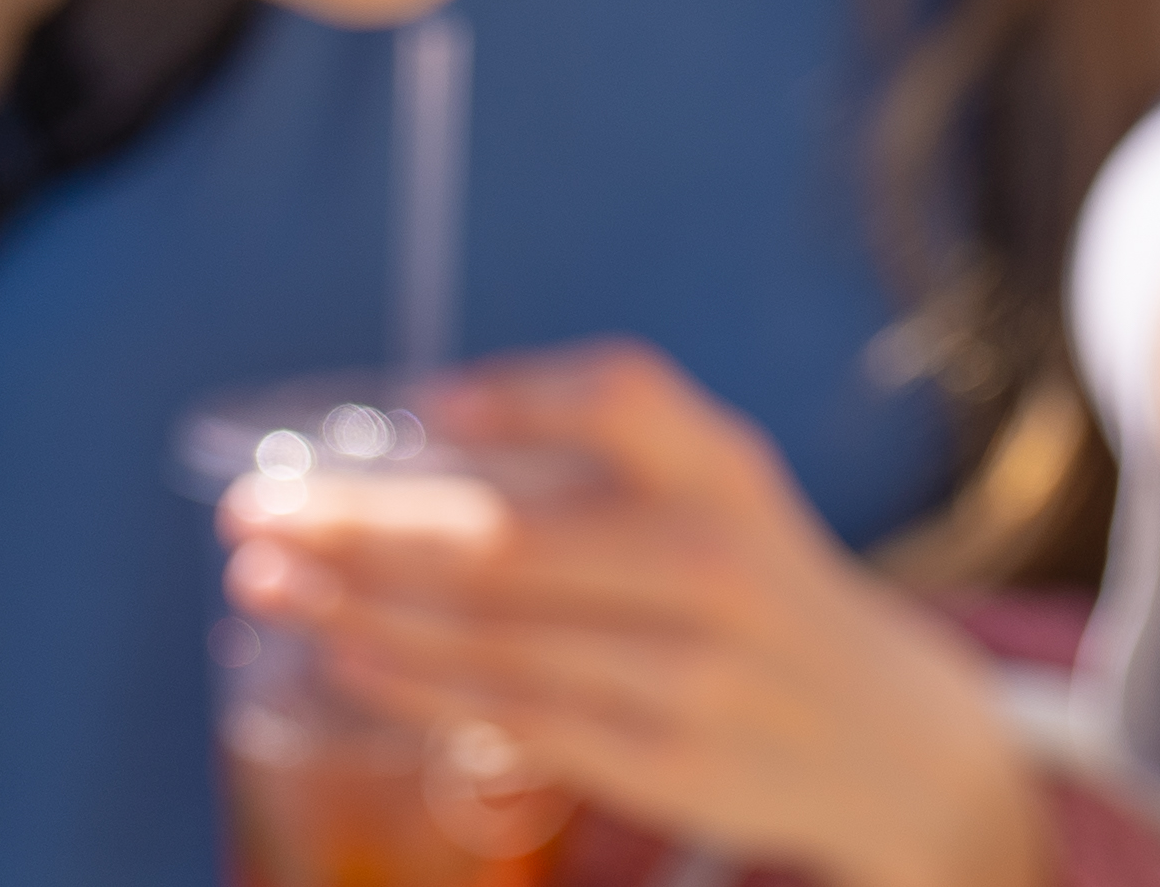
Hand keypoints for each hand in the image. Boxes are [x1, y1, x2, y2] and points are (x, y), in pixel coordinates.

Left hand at [223, 342, 1042, 886]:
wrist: (897, 738)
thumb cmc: (768, 594)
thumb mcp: (728, 497)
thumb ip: (606, 466)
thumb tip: (410, 454)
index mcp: (731, 471)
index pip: (623, 397)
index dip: (518, 398)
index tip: (419, 403)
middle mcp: (715, 562)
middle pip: (506, 537)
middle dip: (361, 526)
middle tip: (262, 511)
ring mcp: (688, 672)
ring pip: (486, 638)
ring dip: (355, 609)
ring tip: (262, 584)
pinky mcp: (663, 760)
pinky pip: (509, 714)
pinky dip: (411, 682)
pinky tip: (344, 657)